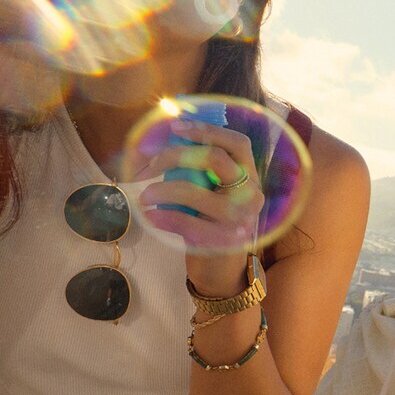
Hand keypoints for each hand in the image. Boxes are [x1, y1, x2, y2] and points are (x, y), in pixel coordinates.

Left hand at [129, 118, 264, 268]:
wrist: (221, 267)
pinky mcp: (222, 241)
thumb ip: (202, 170)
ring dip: (161, 189)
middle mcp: (250, 194)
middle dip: (175, 155)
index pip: (238, 144)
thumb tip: (165, 140)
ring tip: (144, 195)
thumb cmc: (211, 221)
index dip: (208, 130)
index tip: (177, 127)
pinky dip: (162, 216)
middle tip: (150, 164)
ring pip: (194, 191)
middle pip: (215, 159)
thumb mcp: (215, 192)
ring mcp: (239, 218)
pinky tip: (149, 216)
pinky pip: (185, 222)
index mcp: (250, 177)